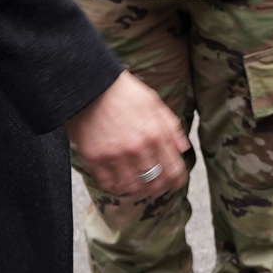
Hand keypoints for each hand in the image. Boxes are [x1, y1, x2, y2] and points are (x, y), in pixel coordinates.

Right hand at [67, 71, 188, 197]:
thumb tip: (182, 148)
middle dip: (157, 187)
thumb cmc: (123, 91)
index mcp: (155, 134)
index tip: (174, 182)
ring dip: (136, 189)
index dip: (177, 180)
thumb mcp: (154, 102)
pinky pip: (108, 184)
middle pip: (154, 183)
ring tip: (135, 183)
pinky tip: (116, 181)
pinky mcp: (95, 157)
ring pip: (132, 187)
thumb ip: (171, 126)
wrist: (90, 84)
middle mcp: (137, 147)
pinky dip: (114, 186)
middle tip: (154, 185)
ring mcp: (115, 154)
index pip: (173, 170)